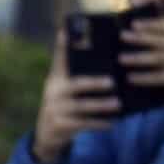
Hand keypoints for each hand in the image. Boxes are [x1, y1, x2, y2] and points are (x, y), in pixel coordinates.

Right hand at [34, 29, 120, 163]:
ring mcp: (55, 109)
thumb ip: (77, 73)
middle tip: (112, 82)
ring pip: (82, 106)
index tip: (67, 30)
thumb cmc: (64, 105)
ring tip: (117, 104)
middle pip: (76, 85)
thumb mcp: (64, 88)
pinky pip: (83, 124)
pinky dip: (98, 123)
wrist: (46, 134)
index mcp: (56, 78)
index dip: (62, 45)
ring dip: (101, 105)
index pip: (59, 58)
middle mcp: (53, 91)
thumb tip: (106, 60)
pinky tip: (112, 123)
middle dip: (94, 83)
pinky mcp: (59, 125)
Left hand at [122, 17, 163, 109]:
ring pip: (159, 58)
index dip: (149, 24)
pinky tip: (130, 78)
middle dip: (140, 37)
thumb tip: (127, 39)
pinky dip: (144, 77)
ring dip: (138, 57)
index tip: (132, 23)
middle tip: (121, 36)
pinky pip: (161, 76)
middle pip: (159, 40)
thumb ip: (154, 47)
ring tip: (120, 58)